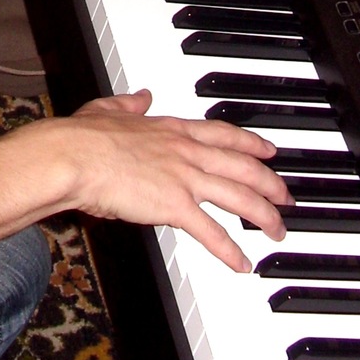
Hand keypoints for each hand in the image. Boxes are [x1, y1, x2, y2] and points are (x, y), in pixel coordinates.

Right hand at [54, 90, 290, 271]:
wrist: (72, 157)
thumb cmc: (81, 137)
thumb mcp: (108, 109)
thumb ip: (130, 103)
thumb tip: (142, 95)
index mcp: (170, 129)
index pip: (223, 135)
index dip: (251, 144)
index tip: (269, 151)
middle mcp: (185, 152)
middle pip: (243, 167)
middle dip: (272, 184)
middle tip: (287, 198)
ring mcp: (183, 178)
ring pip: (239, 198)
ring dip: (264, 216)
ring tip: (277, 231)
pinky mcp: (175, 206)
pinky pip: (212, 232)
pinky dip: (231, 251)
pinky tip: (244, 264)